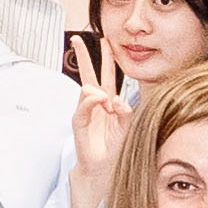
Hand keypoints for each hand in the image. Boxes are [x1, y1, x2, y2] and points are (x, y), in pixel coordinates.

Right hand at [65, 45, 129, 207]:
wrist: (105, 168)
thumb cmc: (117, 148)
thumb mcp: (129, 126)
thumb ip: (126, 112)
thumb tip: (116, 100)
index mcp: (109, 101)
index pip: (108, 75)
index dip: (108, 58)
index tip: (107, 42)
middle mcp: (96, 103)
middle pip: (90, 73)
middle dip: (84, 55)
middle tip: (78, 38)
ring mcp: (86, 111)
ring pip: (87, 87)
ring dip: (96, 85)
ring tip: (103, 96)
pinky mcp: (79, 122)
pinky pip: (84, 105)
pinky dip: (92, 101)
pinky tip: (101, 101)